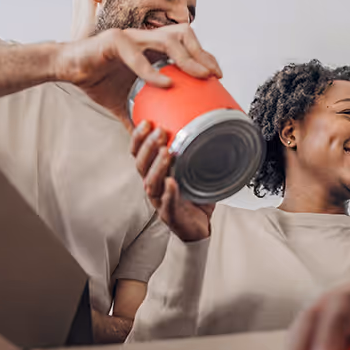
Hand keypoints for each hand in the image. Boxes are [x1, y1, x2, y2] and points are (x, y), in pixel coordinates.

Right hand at [53, 24, 221, 126]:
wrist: (66, 68)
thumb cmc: (94, 78)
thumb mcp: (122, 101)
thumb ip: (138, 113)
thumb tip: (148, 136)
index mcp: (150, 46)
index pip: (185, 43)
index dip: (203, 55)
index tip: (216, 75)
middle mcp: (144, 36)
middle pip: (183, 34)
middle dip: (201, 53)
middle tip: (213, 75)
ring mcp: (130, 36)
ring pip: (166, 39)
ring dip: (185, 58)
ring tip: (198, 76)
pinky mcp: (113, 42)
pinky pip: (137, 55)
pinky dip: (152, 70)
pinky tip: (165, 84)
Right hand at [132, 121, 213, 242]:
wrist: (197, 227)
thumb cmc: (192, 198)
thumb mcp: (194, 169)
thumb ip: (197, 150)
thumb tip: (211, 124)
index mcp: (155, 173)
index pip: (138, 153)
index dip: (139, 138)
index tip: (146, 122)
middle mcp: (153, 186)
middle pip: (141, 165)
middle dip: (149, 147)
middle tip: (160, 132)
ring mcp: (160, 201)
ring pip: (151, 183)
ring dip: (158, 166)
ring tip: (166, 152)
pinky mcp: (170, 216)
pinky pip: (166, 204)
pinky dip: (169, 193)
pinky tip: (171, 183)